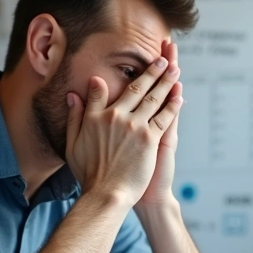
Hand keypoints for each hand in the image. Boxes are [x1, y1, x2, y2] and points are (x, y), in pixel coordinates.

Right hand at [65, 50, 181, 206]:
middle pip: (136, 88)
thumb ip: (74, 117)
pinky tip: (180, 95)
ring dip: (166, 81)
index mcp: (96, 117)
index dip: (119, 77)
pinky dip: (172, 104)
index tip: (128, 66)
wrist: (106, 194)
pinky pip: (164, 117)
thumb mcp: (73, 143)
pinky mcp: (149, 139)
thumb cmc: (89, 173)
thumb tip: (72, 95)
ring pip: (153, 98)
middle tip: (162, 58)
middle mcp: (115, 117)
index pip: (106, 90)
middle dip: (151, 71)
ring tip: (174, 68)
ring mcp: (134, 127)